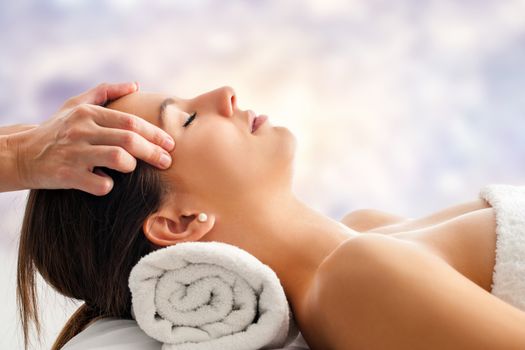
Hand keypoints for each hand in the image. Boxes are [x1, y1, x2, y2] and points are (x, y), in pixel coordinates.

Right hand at [11, 82, 174, 195]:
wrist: (21, 155)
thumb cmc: (56, 129)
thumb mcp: (76, 105)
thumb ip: (105, 92)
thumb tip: (135, 85)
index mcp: (88, 113)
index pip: (131, 122)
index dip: (155, 134)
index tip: (171, 144)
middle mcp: (81, 130)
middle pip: (130, 140)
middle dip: (154, 152)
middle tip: (167, 162)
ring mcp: (74, 153)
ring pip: (119, 159)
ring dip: (132, 166)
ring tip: (130, 168)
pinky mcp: (66, 175)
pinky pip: (100, 184)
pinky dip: (108, 185)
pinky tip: (106, 183)